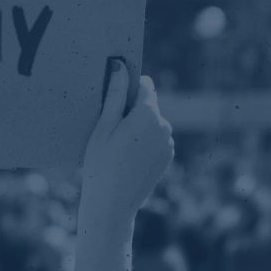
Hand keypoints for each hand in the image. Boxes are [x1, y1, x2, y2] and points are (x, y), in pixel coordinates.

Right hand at [79, 60, 173, 223]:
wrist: (112, 204)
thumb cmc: (102, 163)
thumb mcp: (104, 126)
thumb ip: (115, 95)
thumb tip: (119, 67)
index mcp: (149, 115)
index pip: (144, 85)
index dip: (129, 87)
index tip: (114, 97)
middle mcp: (165, 126)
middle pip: (148, 106)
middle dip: (132, 110)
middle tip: (110, 130)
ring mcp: (168, 143)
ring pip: (152, 124)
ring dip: (138, 127)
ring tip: (118, 147)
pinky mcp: (167, 157)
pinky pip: (155, 140)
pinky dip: (144, 142)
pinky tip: (127, 157)